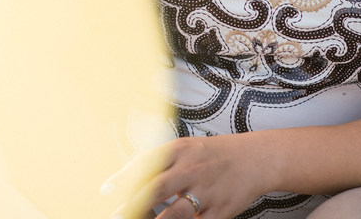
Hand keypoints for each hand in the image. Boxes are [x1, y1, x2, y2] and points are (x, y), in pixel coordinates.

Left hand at [104, 135, 270, 218]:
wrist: (256, 158)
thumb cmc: (214, 154)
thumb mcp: (187, 148)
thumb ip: (161, 161)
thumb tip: (129, 178)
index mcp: (180, 149)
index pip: (146, 162)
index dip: (123, 177)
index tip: (104, 190)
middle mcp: (192, 168)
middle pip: (157, 187)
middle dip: (133, 203)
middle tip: (116, 215)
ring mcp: (207, 191)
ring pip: (176, 212)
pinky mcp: (220, 210)